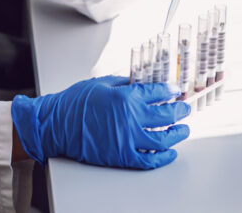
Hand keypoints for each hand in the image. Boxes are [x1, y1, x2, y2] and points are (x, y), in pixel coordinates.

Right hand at [11, 75, 189, 168]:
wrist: (56, 125)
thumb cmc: (75, 103)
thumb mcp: (101, 83)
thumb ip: (124, 83)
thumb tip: (141, 82)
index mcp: (126, 97)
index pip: (158, 93)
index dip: (171, 90)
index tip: (176, 90)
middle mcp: (131, 118)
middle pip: (165, 115)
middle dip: (180, 111)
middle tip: (185, 108)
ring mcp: (127, 139)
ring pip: (162, 139)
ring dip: (177, 134)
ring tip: (183, 130)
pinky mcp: (121, 156)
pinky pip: (149, 160)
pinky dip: (163, 158)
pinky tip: (170, 153)